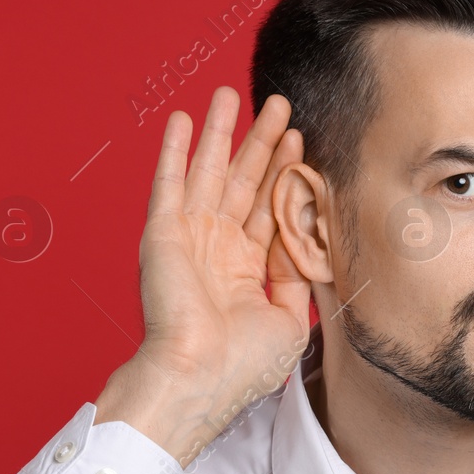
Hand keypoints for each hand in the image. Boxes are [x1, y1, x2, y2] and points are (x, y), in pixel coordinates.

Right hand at [95, 86, 312, 466]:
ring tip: (232, 94)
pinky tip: (182, 120)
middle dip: (262, 141)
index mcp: (245, 270)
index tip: (302, 140)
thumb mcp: (289, 319)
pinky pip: (169, 182)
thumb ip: (299, 277)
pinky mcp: (163, 234)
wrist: (200, 379)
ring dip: (221, 132)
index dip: (286, 173)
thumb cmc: (242, 365)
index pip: (269, 209)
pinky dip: (173, 150)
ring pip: (210, 171)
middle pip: (244, 181)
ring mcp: (189, 239)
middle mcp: (217, 249)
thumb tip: (310, 244)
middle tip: (279, 104)